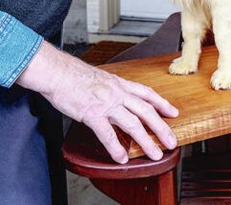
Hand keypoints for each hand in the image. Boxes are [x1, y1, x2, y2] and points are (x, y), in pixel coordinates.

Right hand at [16, 41, 178, 162]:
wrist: (57, 71)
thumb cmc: (72, 73)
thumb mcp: (99, 77)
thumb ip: (109, 87)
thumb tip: (113, 96)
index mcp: (118, 83)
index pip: (146, 93)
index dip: (162, 103)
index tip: (173, 112)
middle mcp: (117, 93)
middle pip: (146, 111)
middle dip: (161, 128)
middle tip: (172, 141)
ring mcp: (106, 103)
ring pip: (133, 124)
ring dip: (146, 141)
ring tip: (154, 154)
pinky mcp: (93, 113)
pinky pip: (107, 134)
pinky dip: (116, 148)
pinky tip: (121, 158)